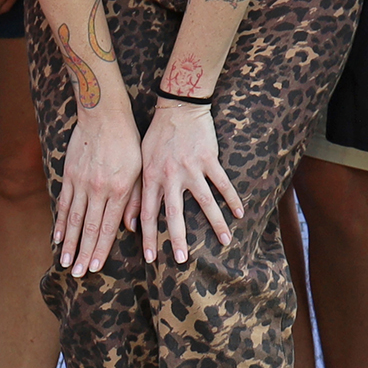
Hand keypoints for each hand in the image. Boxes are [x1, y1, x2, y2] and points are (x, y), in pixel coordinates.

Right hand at [52, 103, 140, 277]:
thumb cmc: (129, 141)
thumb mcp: (141, 170)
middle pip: (89, 229)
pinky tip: (58, 237)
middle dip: (83, 254)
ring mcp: (82, 182)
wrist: (104, 114)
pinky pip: (63, 203)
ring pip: (73, 219)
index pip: (108, 227)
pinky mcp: (69, 174)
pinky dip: (60, 222)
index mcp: (120, 190)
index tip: (95, 268)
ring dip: (69, 243)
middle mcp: (99, 189)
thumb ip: (136, 200)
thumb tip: (132, 227)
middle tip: (77, 275)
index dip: (101, 250)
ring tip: (65, 262)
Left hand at [137, 99, 241, 263]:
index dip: (148, 237)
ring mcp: (191, 168)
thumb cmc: (156, 137)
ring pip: (204, 201)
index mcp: (151, 177)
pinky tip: (239, 214)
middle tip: (181, 260)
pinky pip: (222, 183)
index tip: (151, 258)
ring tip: (224, 241)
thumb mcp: (140, 162)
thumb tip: (128, 223)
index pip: (148, 213)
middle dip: (177, 238)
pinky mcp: (209, 159)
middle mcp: (170, 175)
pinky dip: (232, 199)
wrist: (178, 108)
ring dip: (216, 223)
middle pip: (174, 213)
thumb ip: (136, 192)